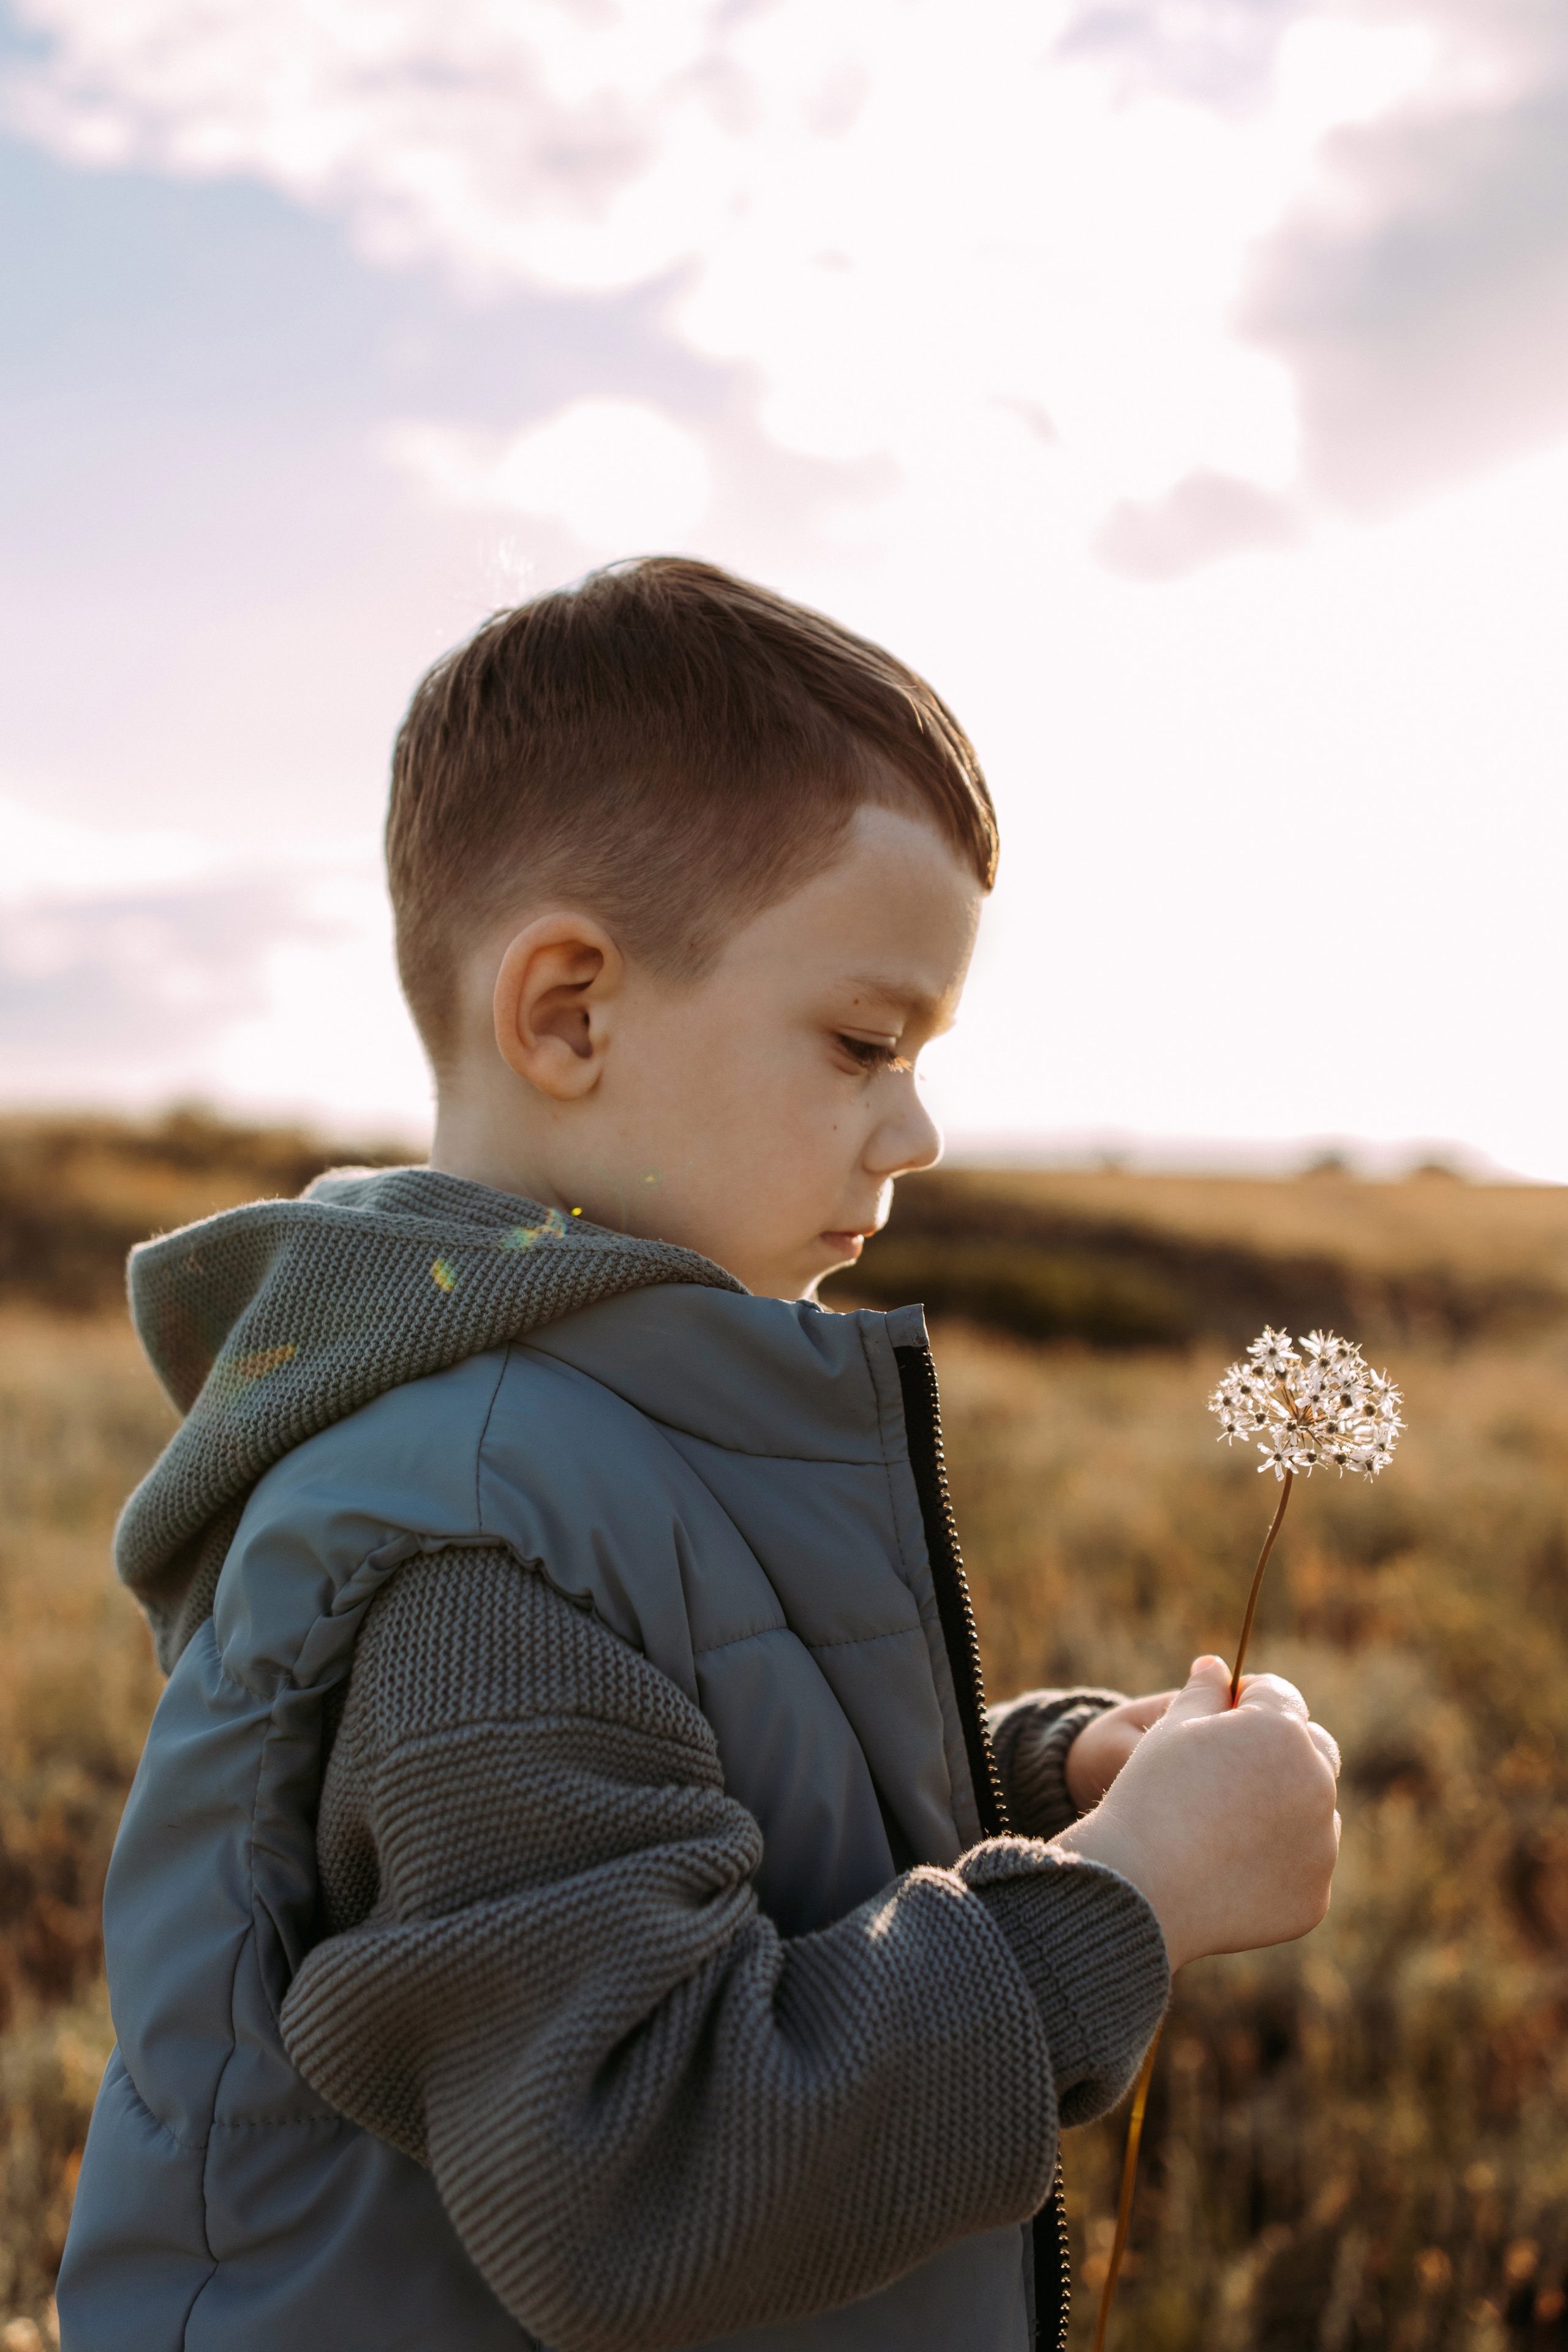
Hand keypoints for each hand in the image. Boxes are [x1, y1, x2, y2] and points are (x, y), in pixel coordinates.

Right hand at [1052, 1655, 1340, 1972]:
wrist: (1139, 1888)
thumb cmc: (1151, 1795)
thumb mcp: (1171, 1728)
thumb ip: (1204, 1692)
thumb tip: (1216, 1665)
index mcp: (1282, 1731)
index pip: (1282, 1696)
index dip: (1250, 1697)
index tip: (1225, 1711)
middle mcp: (1316, 1784)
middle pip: (1314, 1749)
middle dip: (1281, 1748)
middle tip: (1231, 1766)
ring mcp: (1321, 1846)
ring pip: (1313, 1810)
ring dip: (1284, 1805)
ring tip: (1226, 1822)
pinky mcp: (1314, 1897)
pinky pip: (1305, 1865)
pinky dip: (1279, 1861)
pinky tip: (1231, 1865)